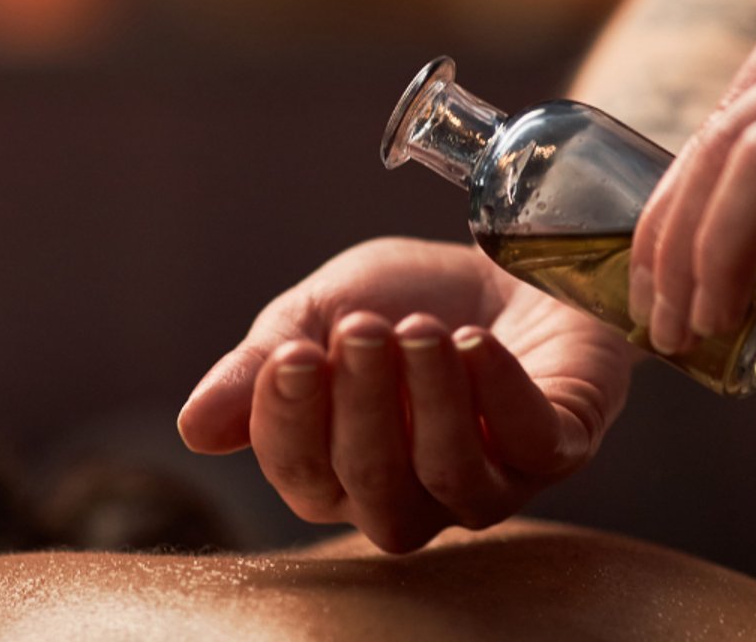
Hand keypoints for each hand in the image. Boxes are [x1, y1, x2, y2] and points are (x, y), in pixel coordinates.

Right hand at [178, 237, 633, 551]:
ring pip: (453, 483)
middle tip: (361, 329)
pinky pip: (533, 448)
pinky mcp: (560, 448)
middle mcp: (417, 492)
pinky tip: (475, 343)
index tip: (293, 354)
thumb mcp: (323, 311)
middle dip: (362, 411)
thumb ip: (259, 365)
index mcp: (343, 468)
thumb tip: (194, 428)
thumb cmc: (411, 297)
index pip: (302, 478)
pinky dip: (499, 394)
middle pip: (375, 496)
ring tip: (421, 330)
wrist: (511, 258)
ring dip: (431, 403)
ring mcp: (493, 480)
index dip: (290, 425)